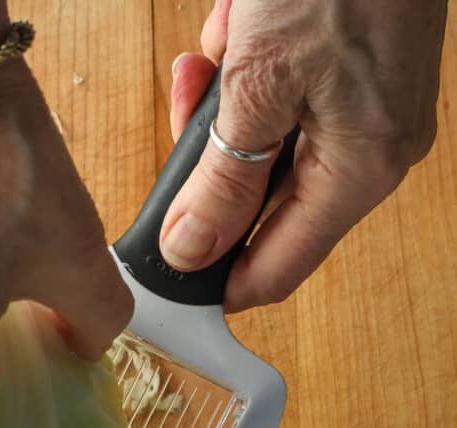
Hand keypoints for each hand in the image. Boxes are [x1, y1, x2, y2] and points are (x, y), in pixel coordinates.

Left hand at [159, 0, 446, 310]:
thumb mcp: (258, 83)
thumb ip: (222, 180)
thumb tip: (193, 250)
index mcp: (359, 172)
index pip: (280, 268)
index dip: (222, 281)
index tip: (171, 276)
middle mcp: (373, 153)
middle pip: (268, 206)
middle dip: (215, 166)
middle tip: (188, 118)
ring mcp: (370, 114)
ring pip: (270, 150)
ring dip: (229, 111)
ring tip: (220, 52)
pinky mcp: (359, 76)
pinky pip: (290, 104)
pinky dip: (254, 74)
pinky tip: (243, 29)